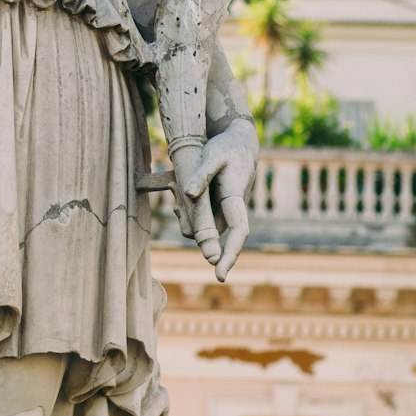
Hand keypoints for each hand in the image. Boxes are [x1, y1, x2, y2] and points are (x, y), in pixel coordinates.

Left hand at [176, 119, 257, 281]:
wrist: (240, 141)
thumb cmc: (226, 147)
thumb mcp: (212, 155)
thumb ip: (201, 174)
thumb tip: (187, 193)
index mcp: (236, 197)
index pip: (238, 232)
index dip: (230, 254)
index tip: (219, 274)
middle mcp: (234, 207)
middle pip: (216, 232)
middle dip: (197, 232)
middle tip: (176, 210)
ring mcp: (228, 207)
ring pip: (207, 225)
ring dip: (190, 219)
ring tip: (174, 198)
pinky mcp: (221, 203)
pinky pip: (205, 215)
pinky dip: (190, 210)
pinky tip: (176, 196)